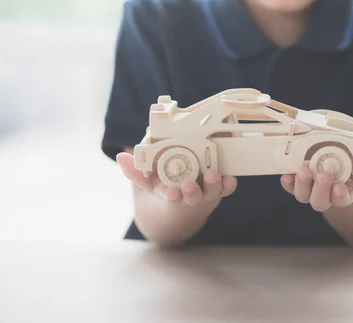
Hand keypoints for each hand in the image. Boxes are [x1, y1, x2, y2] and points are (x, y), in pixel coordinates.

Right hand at [116, 152, 236, 205]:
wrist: (188, 198)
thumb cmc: (166, 185)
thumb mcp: (147, 181)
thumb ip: (135, 171)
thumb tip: (121, 156)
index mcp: (171, 193)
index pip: (169, 195)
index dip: (170, 194)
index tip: (171, 193)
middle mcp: (190, 194)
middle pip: (193, 196)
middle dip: (191, 192)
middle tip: (189, 185)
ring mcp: (206, 191)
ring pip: (212, 192)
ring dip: (213, 185)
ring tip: (213, 176)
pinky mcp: (220, 186)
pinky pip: (226, 187)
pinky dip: (229, 184)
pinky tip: (230, 178)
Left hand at [280, 161, 352, 211]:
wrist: (338, 162)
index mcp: (344, 194)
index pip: (342, 200)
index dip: (340, 195)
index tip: (339, 187)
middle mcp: (325, 195)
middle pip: (319, 202)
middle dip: (320, 190)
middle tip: (323, 175)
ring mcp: (310, 189)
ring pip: (303, 195)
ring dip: (302, 184)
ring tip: (304, 169)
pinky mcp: (297, 180)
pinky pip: (290, 185)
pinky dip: (287, 182)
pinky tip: (286, 174)